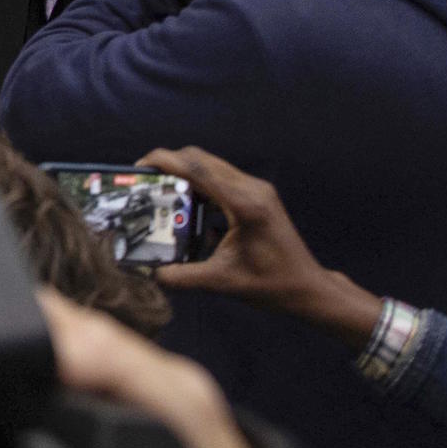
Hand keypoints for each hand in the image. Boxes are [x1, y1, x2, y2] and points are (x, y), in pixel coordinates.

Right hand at [142, 147, 382, 346]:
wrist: (308, 288)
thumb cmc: (271, 286)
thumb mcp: (222, 282)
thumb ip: (183, 277)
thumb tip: (149, 273)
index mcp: (244, 204)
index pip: (197, 168)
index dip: (164, 161)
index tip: (138, 167)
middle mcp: (251, 188)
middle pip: (201, 158)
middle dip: (169, 164)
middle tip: (144, 181)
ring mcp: (257, 189)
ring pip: (211, 165)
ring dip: (184, 173)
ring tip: (162, 192)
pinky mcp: (258, 195)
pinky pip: (221, 178)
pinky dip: (200, 184)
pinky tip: (190, 207)